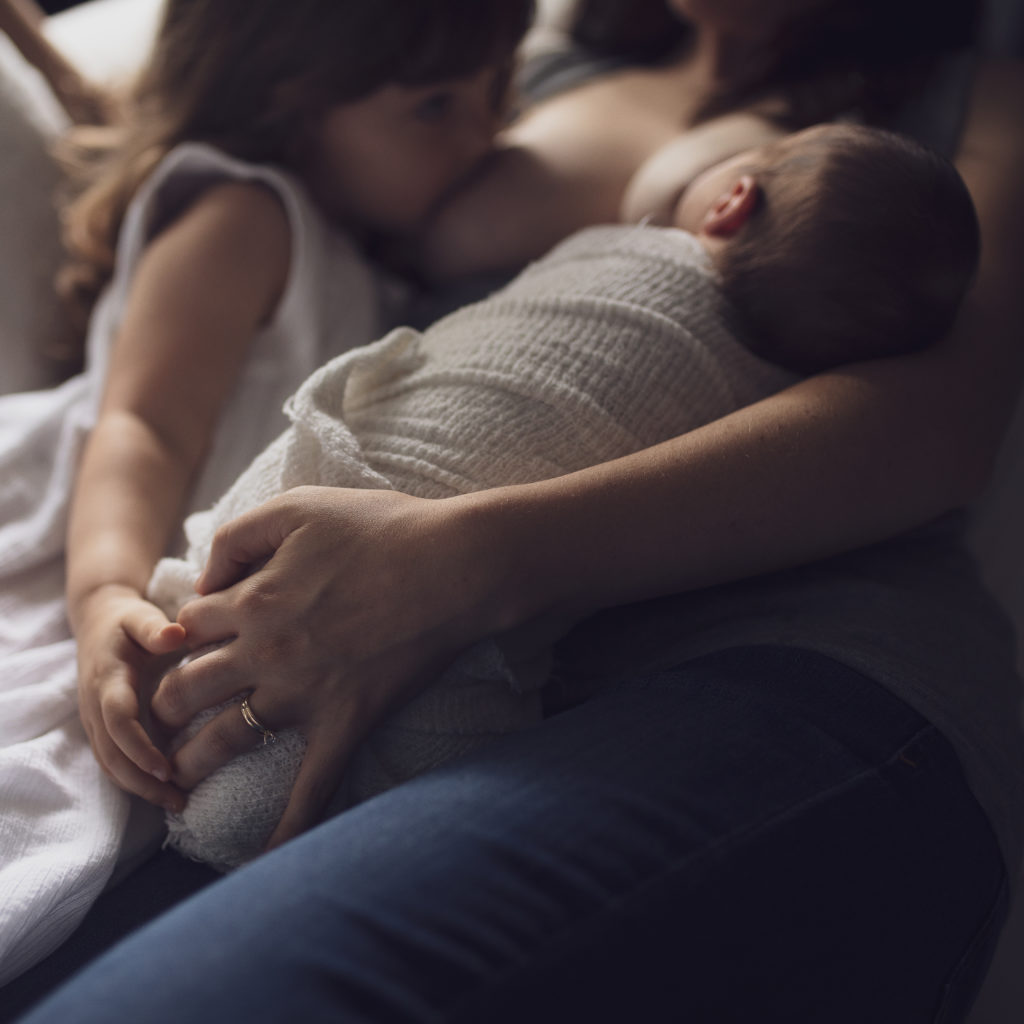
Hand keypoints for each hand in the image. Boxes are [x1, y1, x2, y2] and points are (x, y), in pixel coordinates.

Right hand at [74, 584, 186, 810]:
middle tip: (179, 799)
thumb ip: (156, 627)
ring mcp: (94, 719)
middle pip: (111, 754)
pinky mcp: (100, 727)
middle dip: (141, 781)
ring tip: (177, 802)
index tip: (165, 769)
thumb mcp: (141, 616)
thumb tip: (176, 634)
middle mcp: (95, 705)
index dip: (138, 748)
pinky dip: (133, 780)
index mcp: (108, 679)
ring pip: (108, 763)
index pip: (118, 721)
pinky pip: (111, 760)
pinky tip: (162, 791)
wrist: (99, 621)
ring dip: (138, 787)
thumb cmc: (129, 620)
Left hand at [151, 486, 504, 848]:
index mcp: (251, 601)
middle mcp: (265, 653)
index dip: (178, 634)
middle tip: (161, 720)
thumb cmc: (383, 528)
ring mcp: (304, 694)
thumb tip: (205, 578)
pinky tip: (267, 855)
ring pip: (224, 739)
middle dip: (163, 707)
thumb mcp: (300, 506)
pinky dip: (289, 826)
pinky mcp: (347, 721)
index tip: (187, 643)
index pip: (185, 628)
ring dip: (193, 762)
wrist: (456, 565)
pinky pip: (313, 785)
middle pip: (184, 689)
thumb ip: (239, 535)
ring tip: (178, 780)